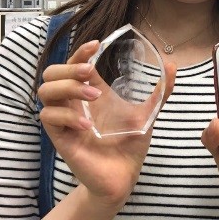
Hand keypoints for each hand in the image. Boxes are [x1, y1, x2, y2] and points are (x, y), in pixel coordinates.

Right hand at [38, 40, 176, 206]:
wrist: (124, 176)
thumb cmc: (130, 143)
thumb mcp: (148, 113)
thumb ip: (160, 91)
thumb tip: (172, 65)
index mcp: (90, 90)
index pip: (74, 63)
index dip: (80, 51)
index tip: (97, 44)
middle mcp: (74, 101)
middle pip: (52, 73)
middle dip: (68, 67)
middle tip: (89, 72)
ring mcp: (65, 118)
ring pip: (46, 91)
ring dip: (67, 87)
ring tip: (93, 96)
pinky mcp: (60, 137)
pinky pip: (49, 118)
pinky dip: (67, 116)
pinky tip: (87, 124)